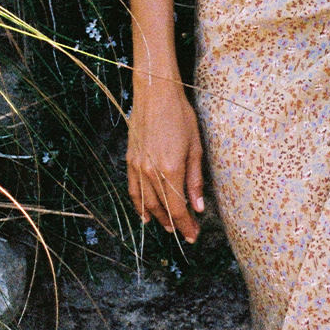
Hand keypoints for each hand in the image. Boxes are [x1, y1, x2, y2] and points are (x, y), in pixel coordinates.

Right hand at [126, 76, 204, 242]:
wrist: (155, 94)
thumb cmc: (180, 117)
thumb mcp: (195, 148)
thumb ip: (195, 180)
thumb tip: (198, 207)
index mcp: (170, 170)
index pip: (178, 209)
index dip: (186, 225)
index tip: (193, 235)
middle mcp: (151, 172)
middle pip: (162, 209)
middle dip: (175, 224)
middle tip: (185, 232)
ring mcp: (137, 167)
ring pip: (146, 203)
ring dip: (158, 218)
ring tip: (169, 226)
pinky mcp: (130, 160)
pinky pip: (133, 190)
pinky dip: (139, 205)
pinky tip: (145, 214)